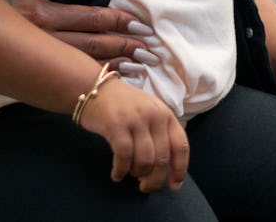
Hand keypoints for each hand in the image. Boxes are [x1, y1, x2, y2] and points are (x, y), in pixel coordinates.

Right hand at [0, 0, 154, 67]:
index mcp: (43, 14)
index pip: (92, 19)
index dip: (119, 22)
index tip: (142, 26)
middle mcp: (42, 41)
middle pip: (93, 46)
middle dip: (125, 48)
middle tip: (150, 51)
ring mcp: (36, 58)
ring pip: (83, 65)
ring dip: (114, 66)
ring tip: (140, 68)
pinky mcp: (31, 68)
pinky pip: (68, 75)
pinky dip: (92, 76)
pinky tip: (110, 79)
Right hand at [79, 77, 188, 192]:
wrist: (95, 88)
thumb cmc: (123, 105)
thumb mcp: (148, 113)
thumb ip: (159, 135)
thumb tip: (164, 171)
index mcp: (165, 113)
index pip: (181, 145)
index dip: (179, 169)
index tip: (173, 185)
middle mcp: (154, 115)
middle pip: (162, 158)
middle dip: (155, 180)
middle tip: (145, 186)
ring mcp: (135, 119)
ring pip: (145, 160)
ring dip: (137, 174)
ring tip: (130, 173)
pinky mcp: (116, 125)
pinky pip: (124, 157)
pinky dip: (121, 171)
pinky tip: (117, 174)